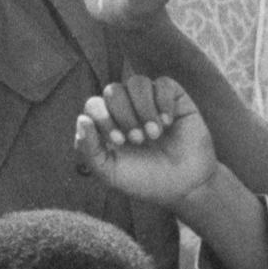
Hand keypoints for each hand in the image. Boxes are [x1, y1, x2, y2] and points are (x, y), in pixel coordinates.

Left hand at [72, 75, 215, 208]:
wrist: (185, 187)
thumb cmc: (145, 180)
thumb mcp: (110, 173)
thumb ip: (89, 149)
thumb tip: (82, 119)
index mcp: (107, 123)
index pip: (93, 104)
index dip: (103, 118)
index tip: (120, 142)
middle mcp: (126, 108)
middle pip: (112, 90)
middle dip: (123, 116)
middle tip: (138, 140)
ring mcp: (150, 102)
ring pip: (136, 82)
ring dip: (143, 108)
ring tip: (154, 134)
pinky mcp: (175, 99)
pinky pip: (163, 83)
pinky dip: (163, 101)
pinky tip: (169, 122)